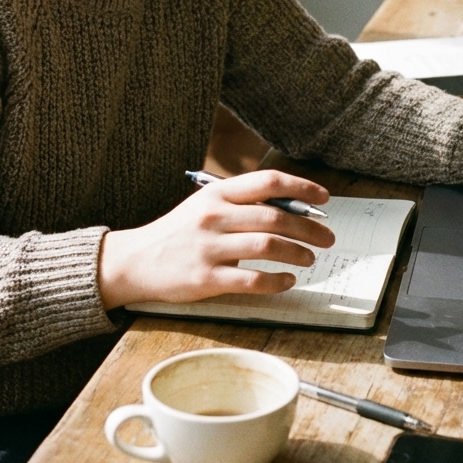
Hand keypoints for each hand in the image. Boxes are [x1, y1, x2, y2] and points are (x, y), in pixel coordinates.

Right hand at [97, 170, 333, 309]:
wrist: (134, 261)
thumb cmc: (179, 233)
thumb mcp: (206, 207)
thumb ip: (243, 205)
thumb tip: (294, 209)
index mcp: (217, 194)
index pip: (268, 182)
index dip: (302, 188)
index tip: (325, 199)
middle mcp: (214, 217)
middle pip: (276, 217)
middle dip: (310, 227)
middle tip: (327, 238)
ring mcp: (209, 248)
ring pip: (268, 246)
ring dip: (298, 252)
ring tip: (310, 257)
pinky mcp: (205, 278)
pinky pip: (252, 279)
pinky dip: (277, 280)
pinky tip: (288, 280)